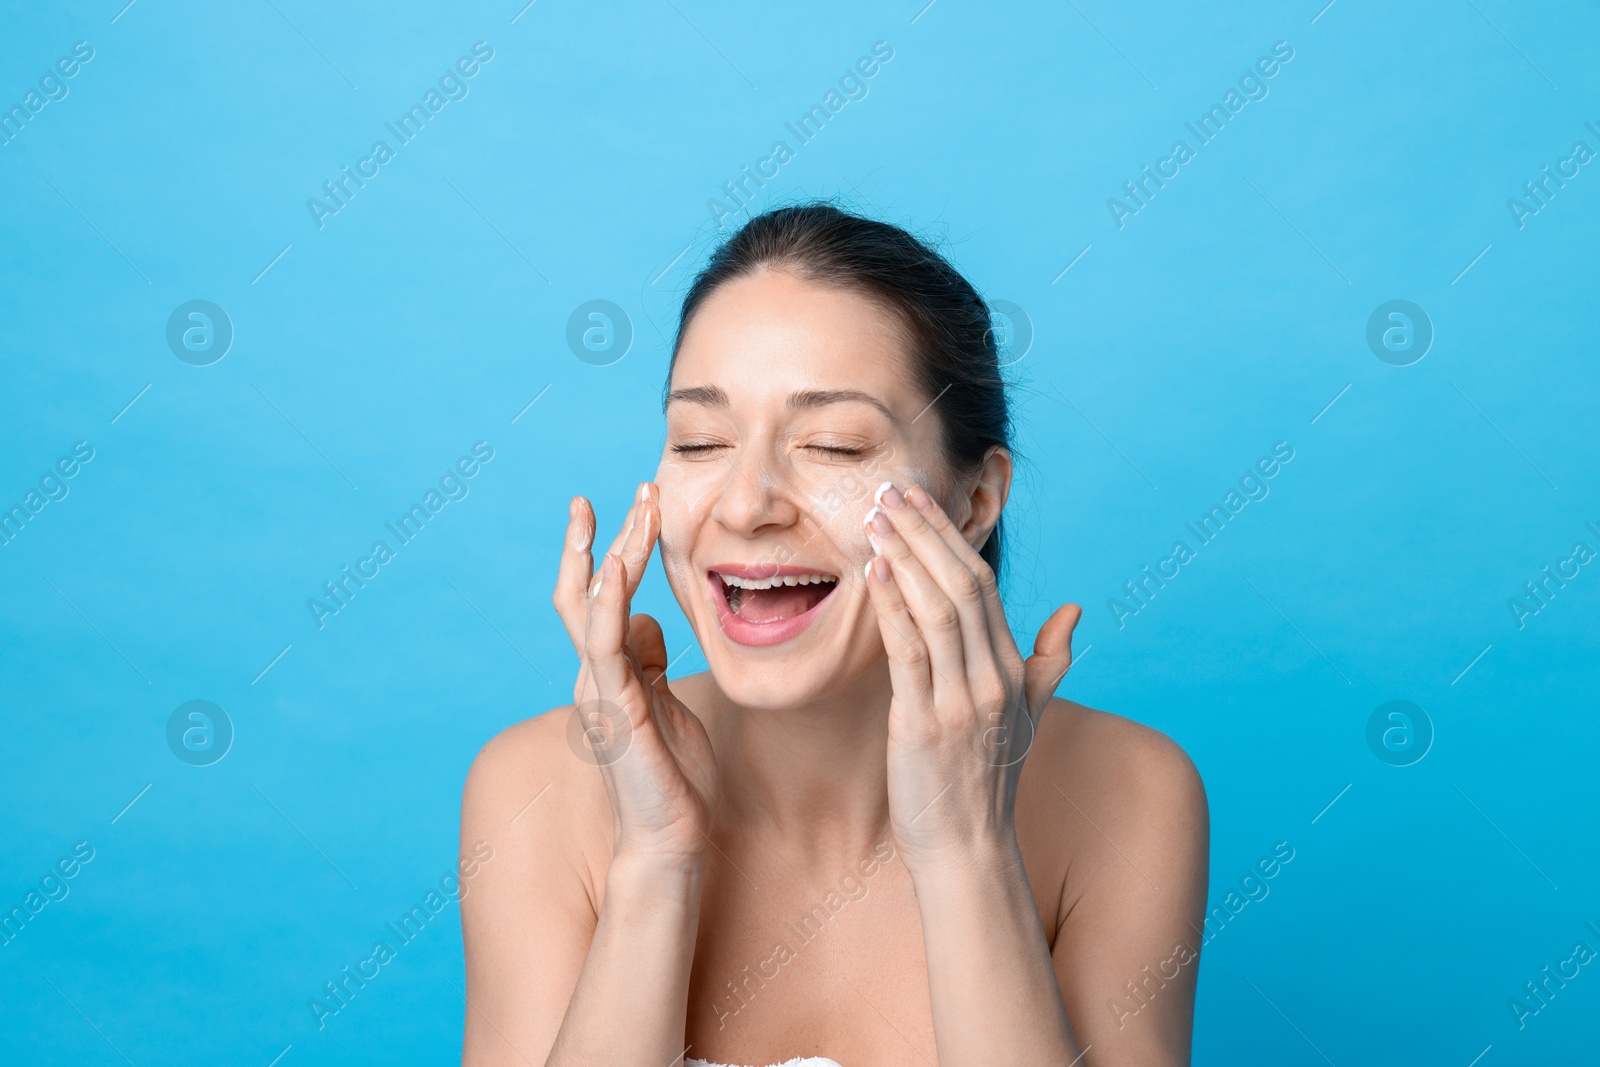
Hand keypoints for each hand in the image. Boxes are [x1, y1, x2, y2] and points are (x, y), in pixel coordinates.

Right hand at [553, 483, 718, 870]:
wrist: (670, 838)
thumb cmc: (674, 777)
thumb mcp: (667, 701)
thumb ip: (650, 661)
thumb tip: (648, 619)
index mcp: (610, 670)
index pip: (600, 596)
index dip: (611, 548)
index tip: (633, 503)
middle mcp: (595, 673)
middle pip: (590, 588)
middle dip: (612, 534)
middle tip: (639, 487)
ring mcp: (598, 688)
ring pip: (595, 604)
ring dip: (616, 552)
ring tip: (637, 507)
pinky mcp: (613, 707)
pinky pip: (603, 644)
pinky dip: (607, 601)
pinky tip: (618, 566)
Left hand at [861, 481, 1080, 871]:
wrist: (969, 850)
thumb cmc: (988, 781)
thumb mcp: (1029, 718)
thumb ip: (1049, 662)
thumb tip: (1073, 610)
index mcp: (1014, 671)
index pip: (984, 586)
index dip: (950, 537)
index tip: (919, 499)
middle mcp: (993, 680)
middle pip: (962, 586)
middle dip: (925, 532)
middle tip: (892, 490)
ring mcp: (962, 703)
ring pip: (937, 610)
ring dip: (906, 557)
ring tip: (876, 518)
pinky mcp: (924, 726)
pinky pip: (910, 654)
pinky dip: (893, 608)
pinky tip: (875, 573)